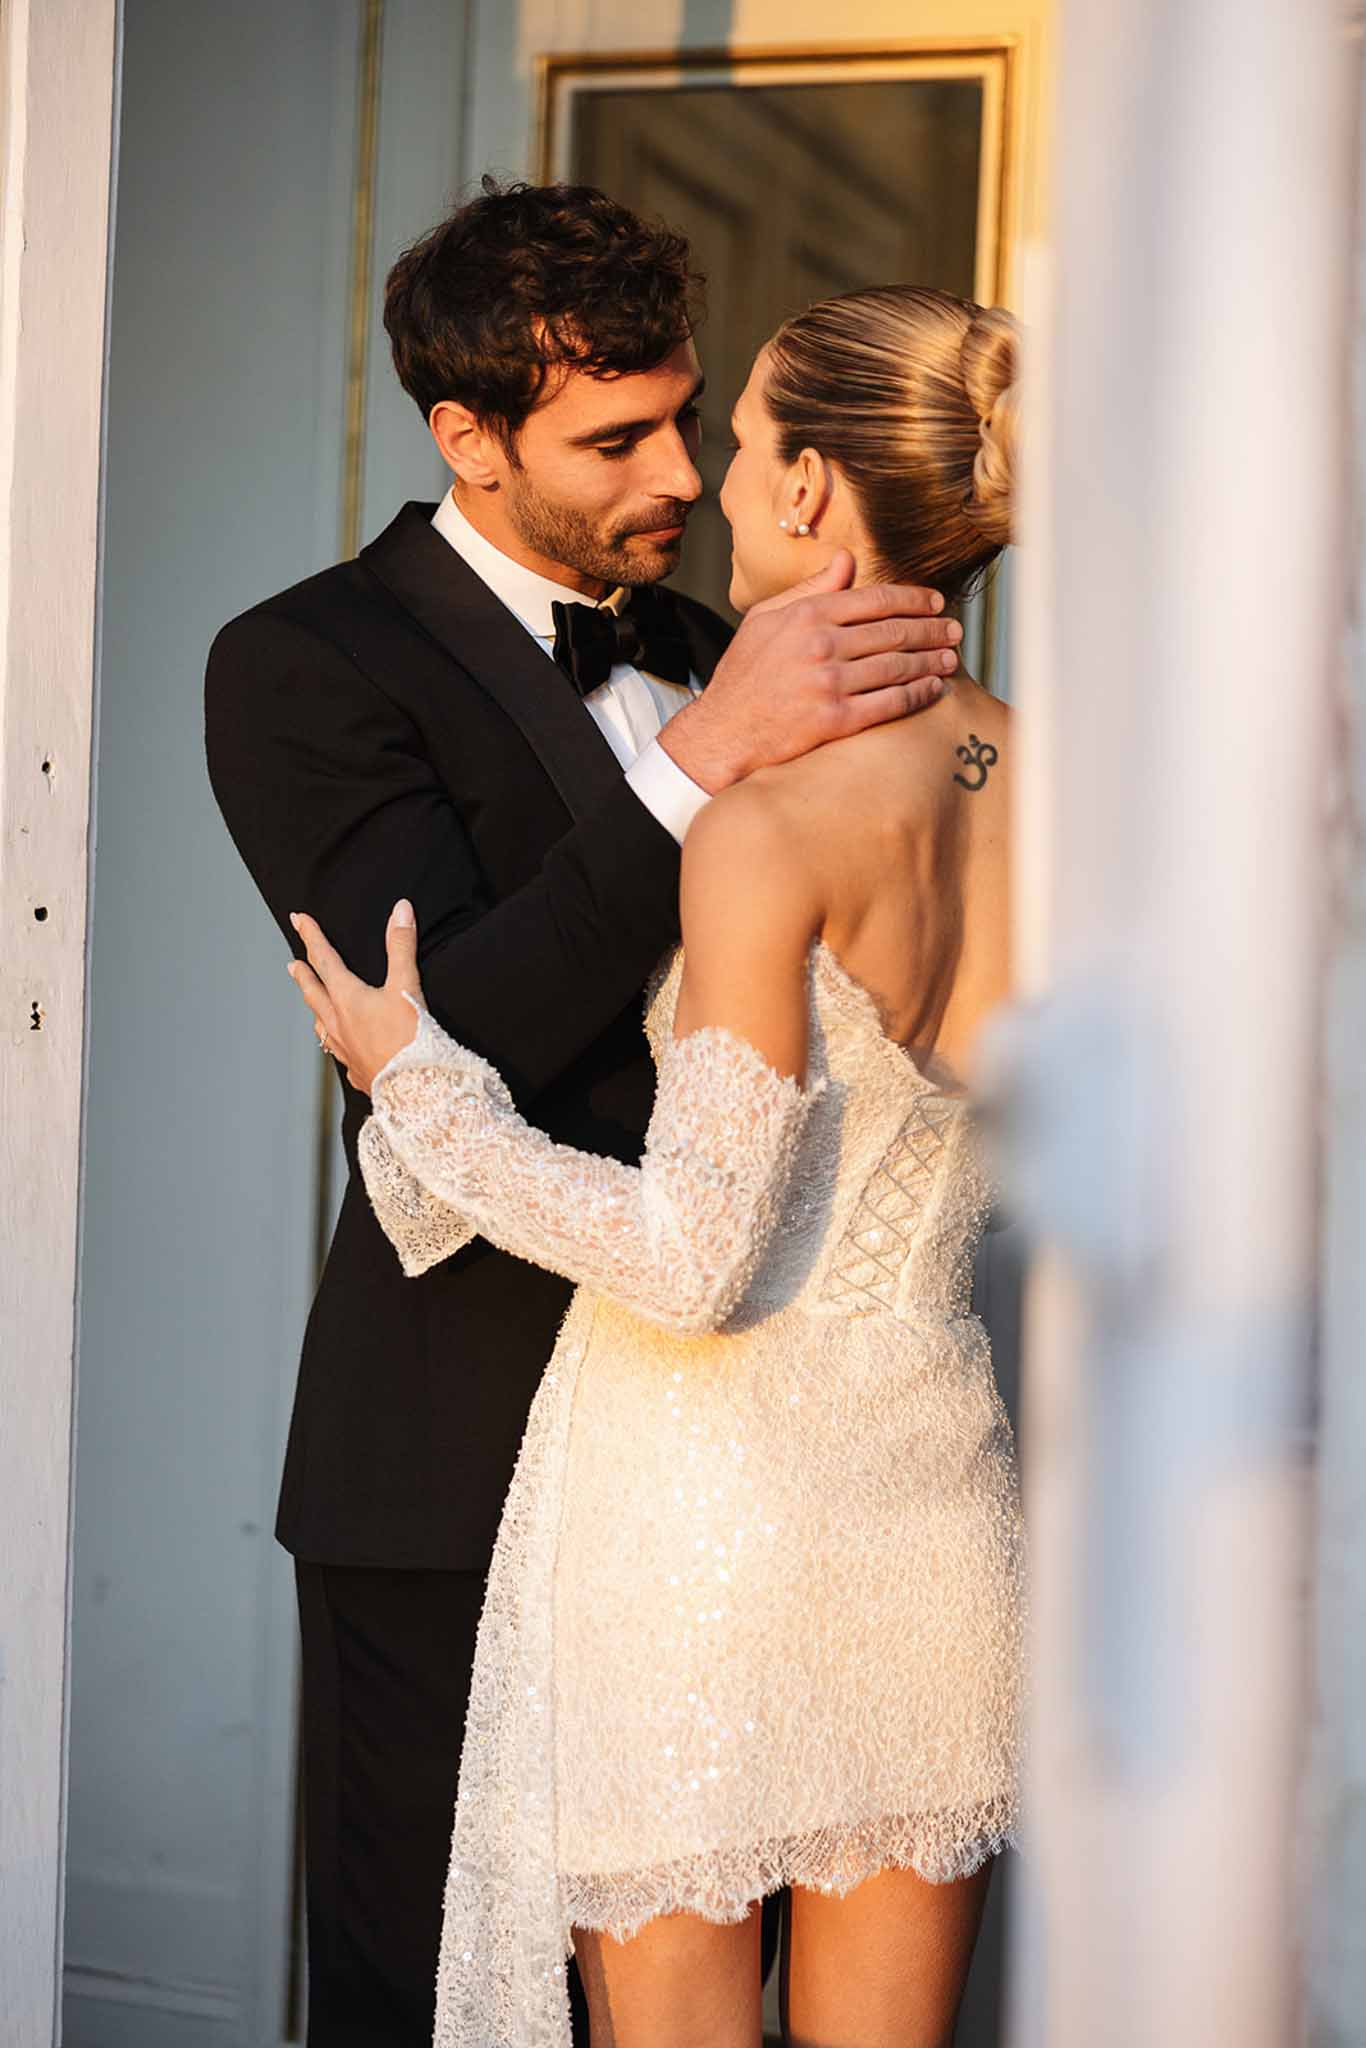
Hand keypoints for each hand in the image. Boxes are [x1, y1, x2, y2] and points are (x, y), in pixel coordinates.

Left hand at [286, 899, 424, 1094]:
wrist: (412, 1090)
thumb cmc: (409, 1038)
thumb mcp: (407, 986)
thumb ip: (401, 946)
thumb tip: (400, 909)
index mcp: (347, 998)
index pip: (323, 959)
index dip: (311, 936)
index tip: (298, 919)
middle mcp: (338, 1022)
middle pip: (313, 992)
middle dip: (303, 974)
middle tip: (291, 964)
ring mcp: (344, 1048)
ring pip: (320, 1023)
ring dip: (314, 1008)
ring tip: (312, 1003)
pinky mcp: (356, 1069)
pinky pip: (336, 1049)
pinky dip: (333, 1040)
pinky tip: (339, 1046)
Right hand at [659, 548, 960, 791]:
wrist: (724, 731)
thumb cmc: (744, 675)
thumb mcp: (765, 619)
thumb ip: (810, 590)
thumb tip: (845, 560)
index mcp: (807, 615)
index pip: (876, 600)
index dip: (913, 599)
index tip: (935, 602)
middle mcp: (821, 646)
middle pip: (893, 632)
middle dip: (931, 630)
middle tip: (954, 631)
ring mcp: (829, 684)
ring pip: (897, 666)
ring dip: (931, 661)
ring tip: (951, 658)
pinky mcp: (835, 720)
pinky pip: (889, 703)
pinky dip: (918, 694)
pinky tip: (934, 689)